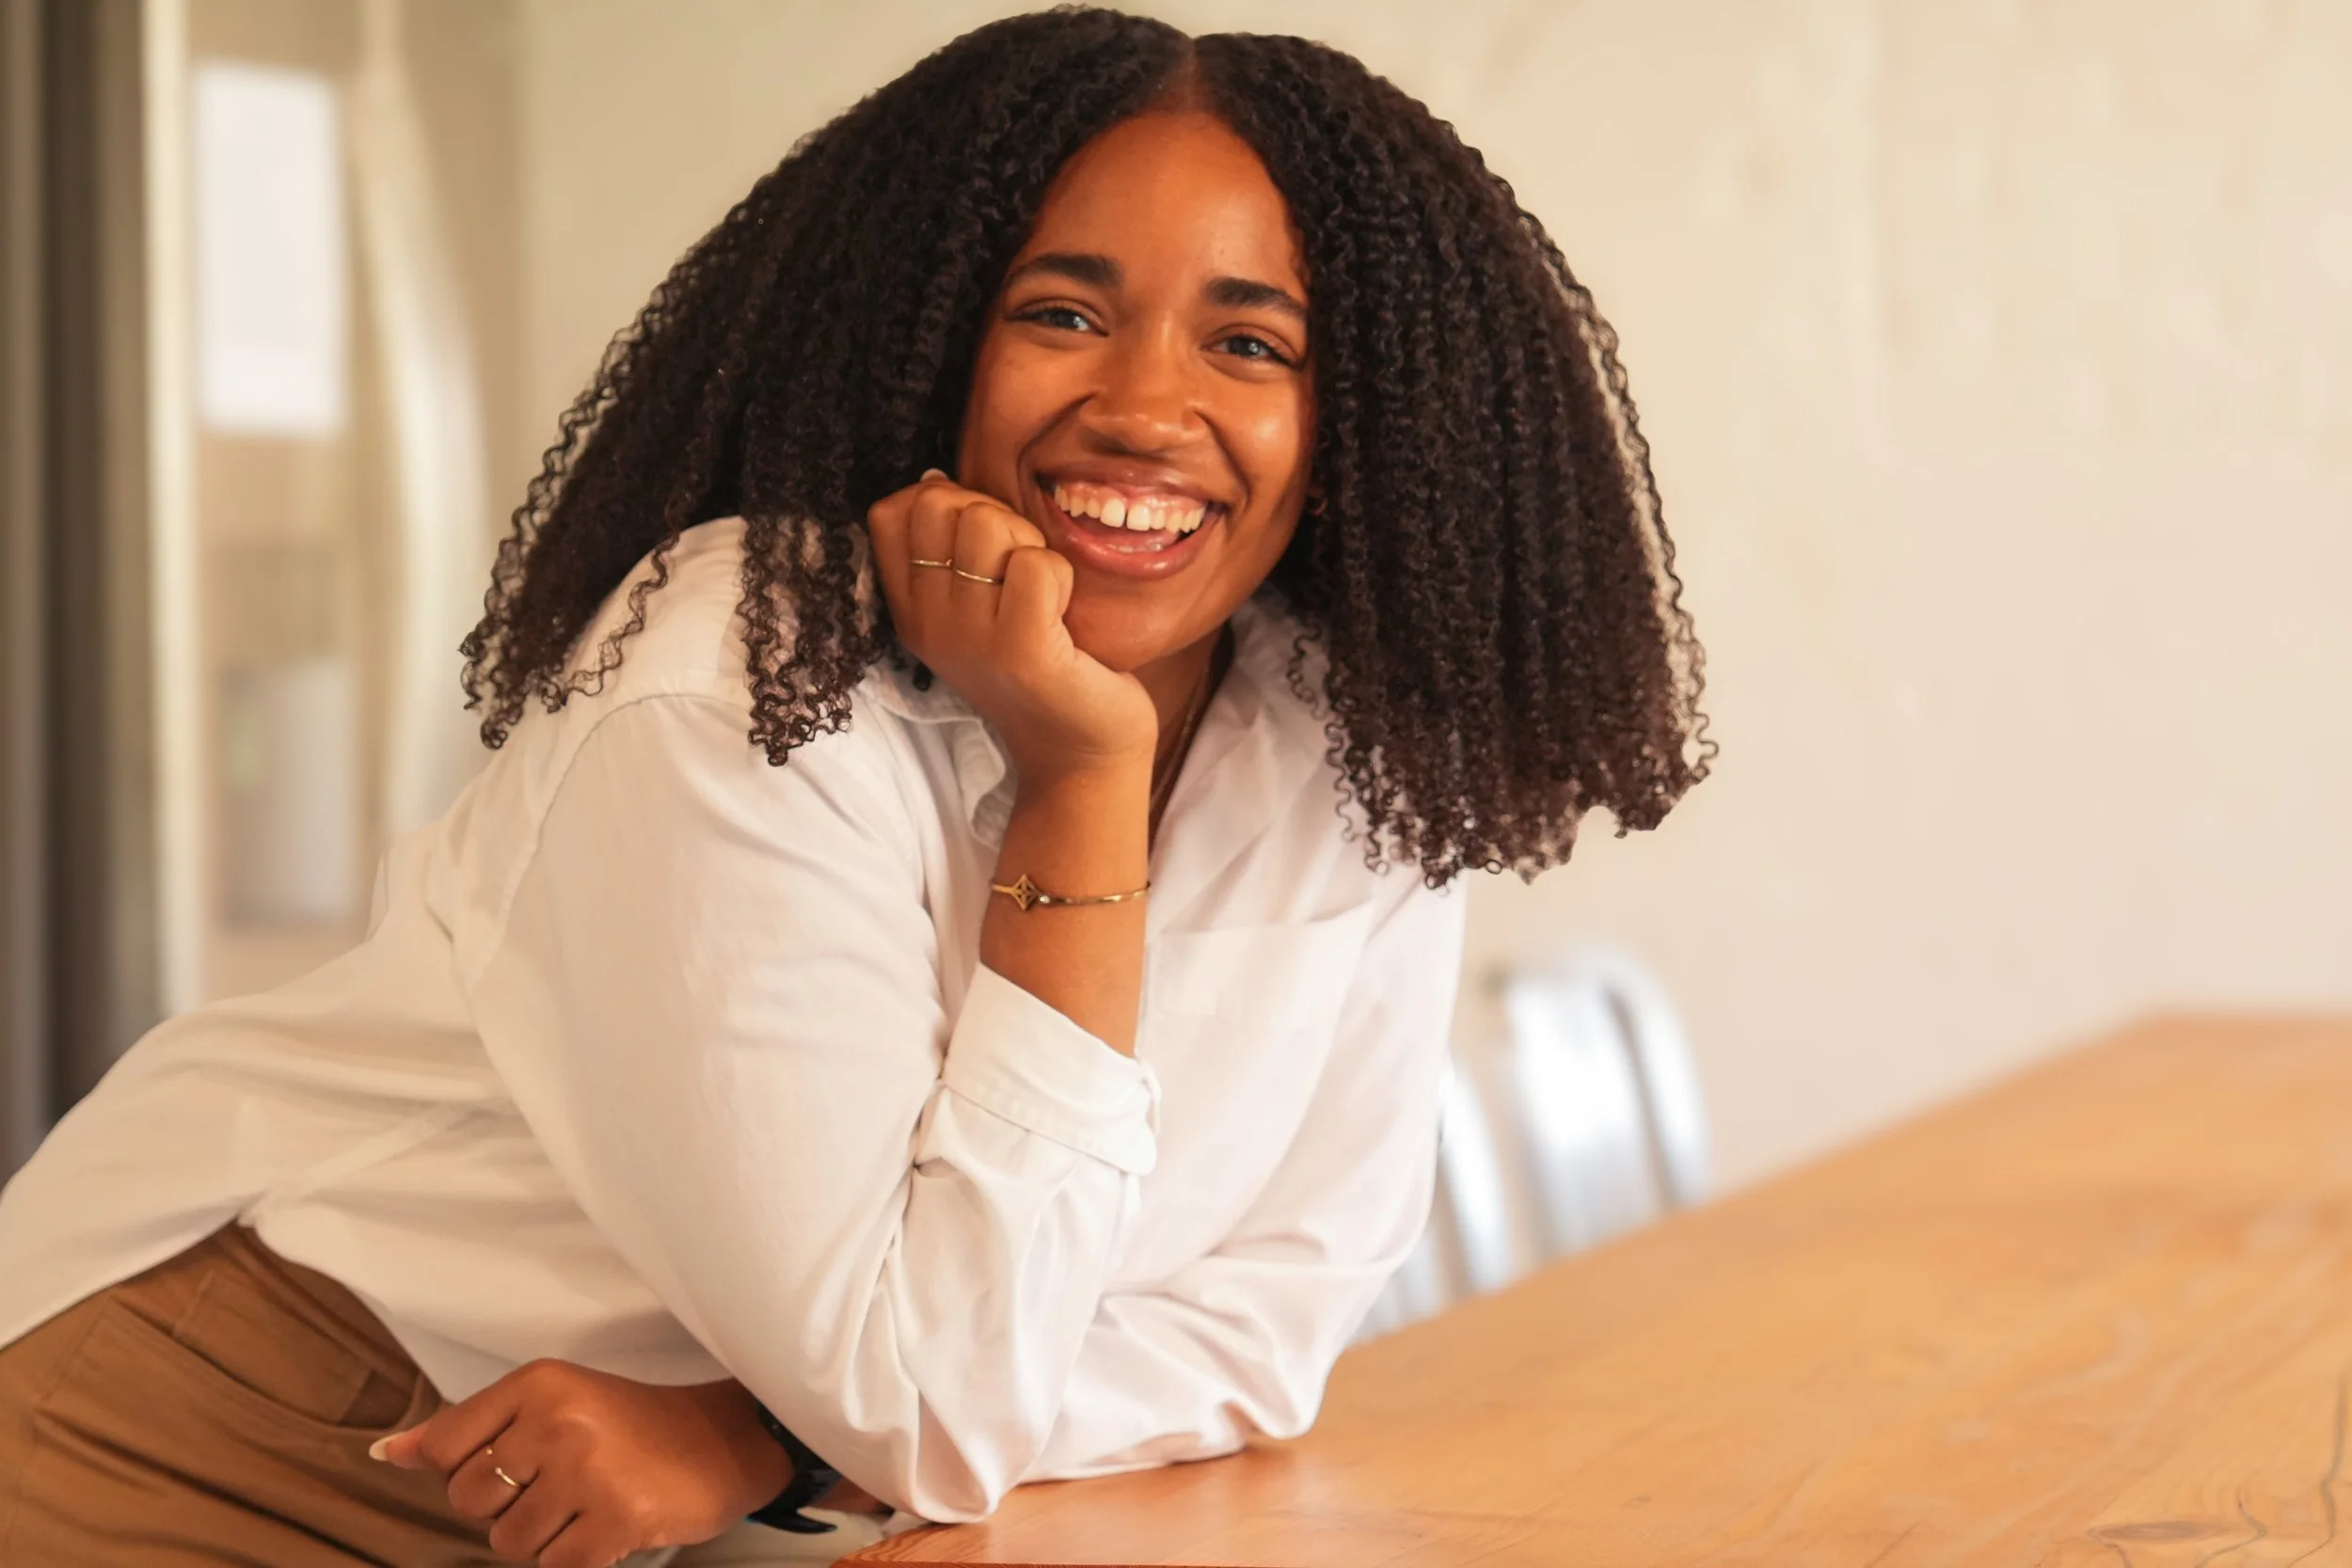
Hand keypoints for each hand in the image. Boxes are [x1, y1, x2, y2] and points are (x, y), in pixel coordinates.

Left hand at [373, 1361, 788, 1567]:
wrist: (723, 1442)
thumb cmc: (630, 1425)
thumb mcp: (551, 1403)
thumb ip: (467, 1428)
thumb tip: (388, 1453)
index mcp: (537, 1383)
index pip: (447, 1447)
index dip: (471, 1472)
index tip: (514, 1465)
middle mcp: (558, 1420)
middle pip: (471, 1501)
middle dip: (505, 1510)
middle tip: (557, 1489)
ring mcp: (588, 1471)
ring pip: (509, 1542)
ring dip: (542, 1539)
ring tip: (584, 1508)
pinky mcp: (617, 1518)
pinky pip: (554, 1567)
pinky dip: (574, 1560)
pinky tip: (603, 1529)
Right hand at [867, 471, 1156, 785]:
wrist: (1080, 755)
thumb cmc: (1042, 666)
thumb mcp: (977, 609)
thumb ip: (952, 550)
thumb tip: (934, 479)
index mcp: (912, 609)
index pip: (890, 513)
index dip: (942, 501)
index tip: (981, 545)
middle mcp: (928, 623)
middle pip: (939, 504)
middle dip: (993, 515)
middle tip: (1021, 569)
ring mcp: (970, 639)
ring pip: (986, 523)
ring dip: (1029, 544)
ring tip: (1043, 594)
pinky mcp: (1020, 651)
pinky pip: (1035, 564)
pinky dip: (1061, 575)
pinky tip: (1063, 615)